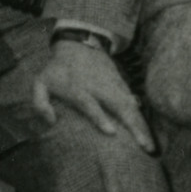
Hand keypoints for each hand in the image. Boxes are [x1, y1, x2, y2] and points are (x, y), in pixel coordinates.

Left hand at [30, 36, 151, 150]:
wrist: (78, 45)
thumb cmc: (57, 70)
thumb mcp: (41, 83)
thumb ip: (40, 103)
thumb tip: (50, 122)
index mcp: (78, 89)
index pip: (90, 103)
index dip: (100, 117)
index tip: (112, 132)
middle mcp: (99, 87)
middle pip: (119, 106)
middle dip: (132, 126)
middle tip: (144, 147)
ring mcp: (112, 85)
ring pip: (130, 106)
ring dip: (141, 125)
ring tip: (150, 146)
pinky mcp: (121, 84)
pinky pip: (133, 102)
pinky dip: (141, 116)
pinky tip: (148, 132)